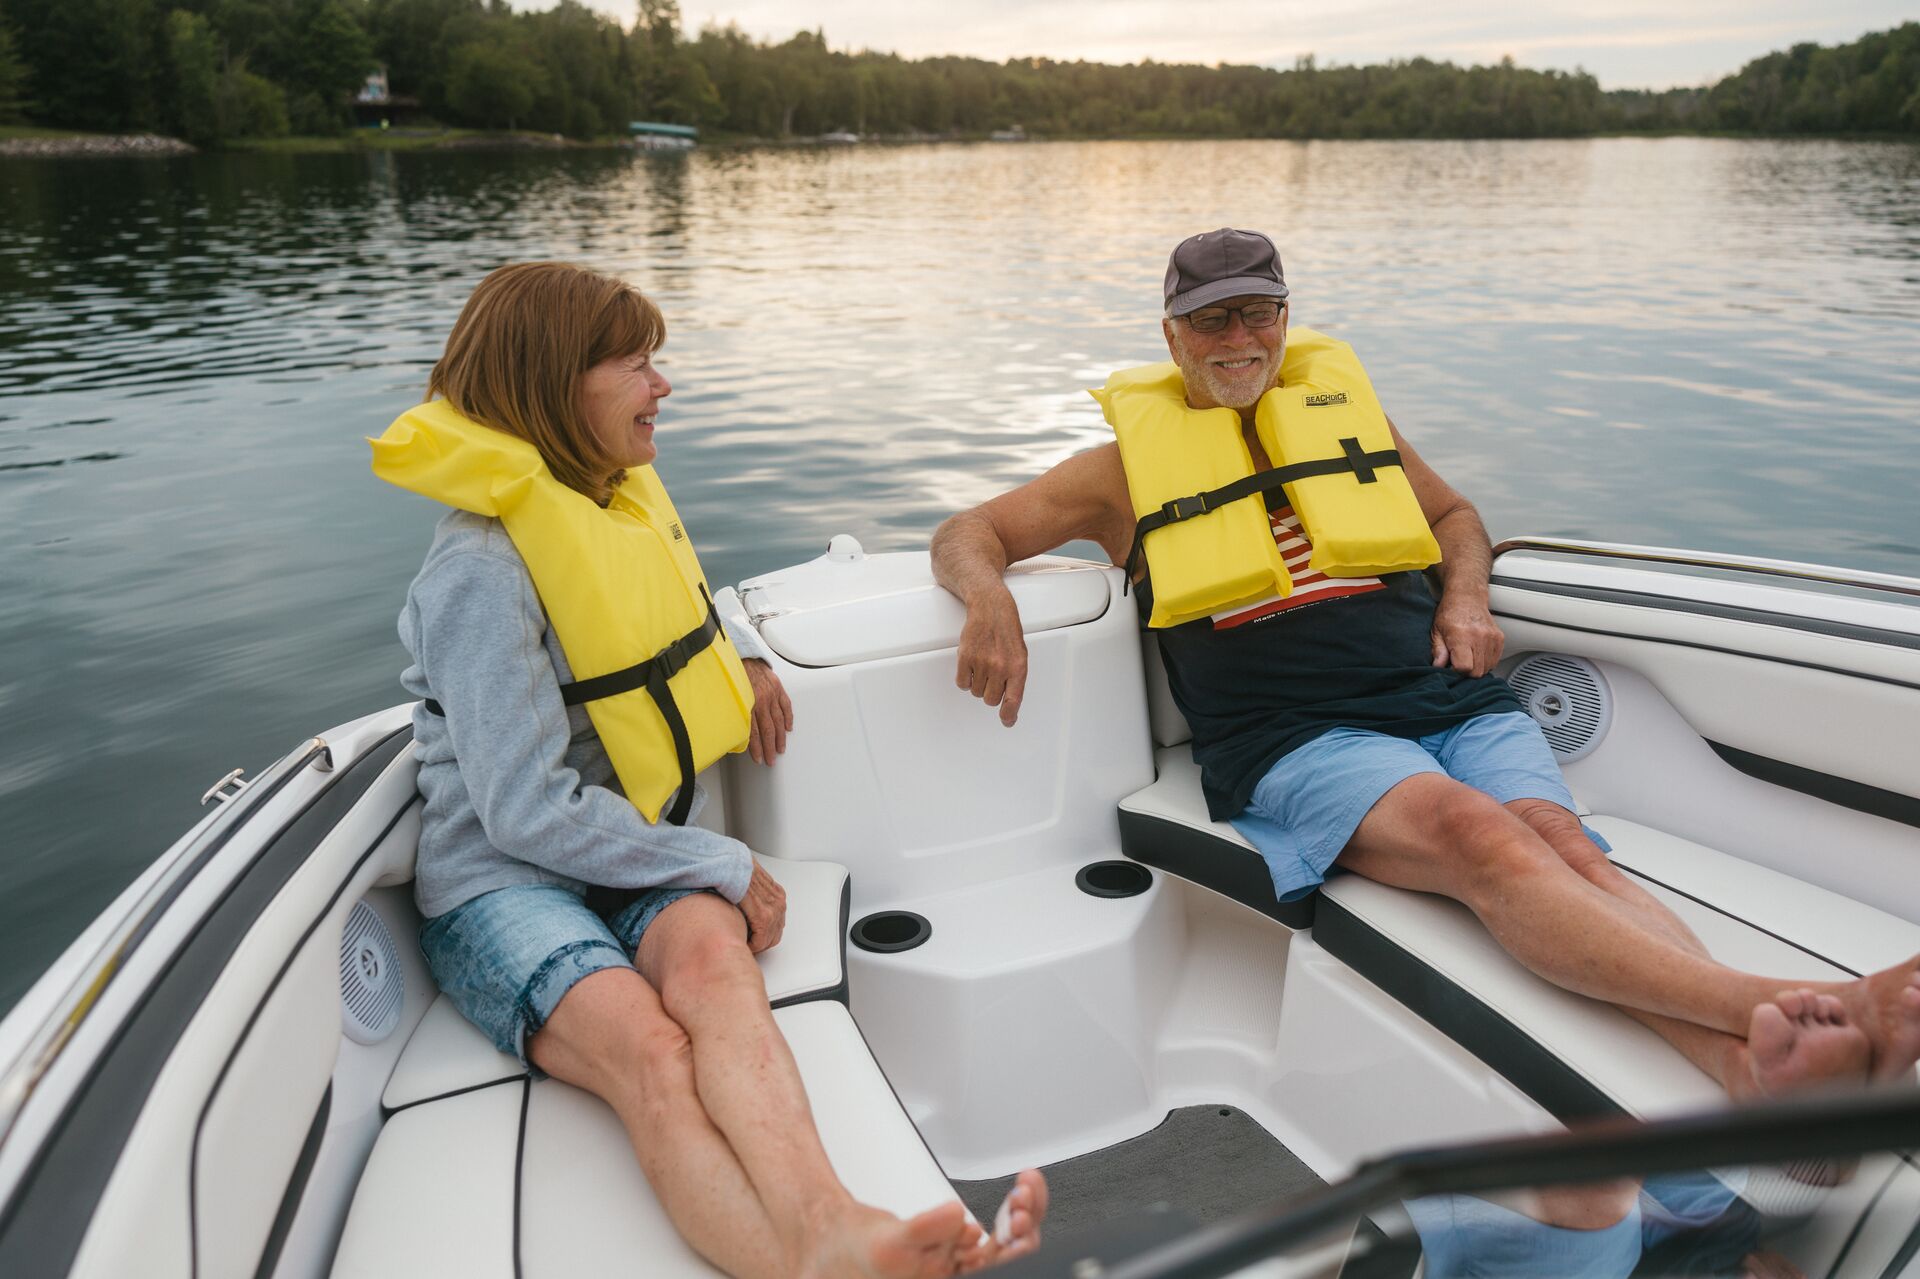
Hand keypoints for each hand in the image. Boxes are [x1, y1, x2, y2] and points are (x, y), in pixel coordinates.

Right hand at [737, 861, 785, 953]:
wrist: (732, 864)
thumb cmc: (737, 872)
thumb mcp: (752, 884)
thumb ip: (754, 897)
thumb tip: (747, 909)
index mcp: (777, 896)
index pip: (776, 925)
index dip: (764, 935)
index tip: (752, 938)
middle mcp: (779, 903)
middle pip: (775, 934)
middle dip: (761, 942)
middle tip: (748, 943)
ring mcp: (773, 910)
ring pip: (768, 939)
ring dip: (756, 944)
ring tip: (743, 943)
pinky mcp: (764, 916)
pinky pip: (760, 939)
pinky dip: (752, 944)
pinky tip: (742, 942)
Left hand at [742, 658, 792, 764]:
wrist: (743, 655)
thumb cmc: (734, 675)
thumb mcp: (729, 696)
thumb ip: (734, 712)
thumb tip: (732, 731)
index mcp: (748, 704)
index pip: (754, 732)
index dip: (757, 748)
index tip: (759, 758)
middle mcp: (762, 700)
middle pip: (768, 729)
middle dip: (770, 747)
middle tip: (772, 759)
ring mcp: (772, 695)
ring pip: (779, 721)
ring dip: (780, 737)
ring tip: (780, 748)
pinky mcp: (778, 688)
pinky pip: (786, 706)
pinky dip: (788, 718)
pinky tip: (788, 728)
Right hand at [955, 594, 1027, 726]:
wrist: (991, 609)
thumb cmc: (1007, 631)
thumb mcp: (1020, 655)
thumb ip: (1015, 679)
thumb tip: (1009, 703)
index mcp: (1017, 667)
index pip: (1013, 700)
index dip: (1009, 715)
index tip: (1007, 721)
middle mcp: (1000, 667)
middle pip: (990, 699)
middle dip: (991, 692)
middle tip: (993, 677)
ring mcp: (982, 663)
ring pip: (976, 692)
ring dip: (978, 684)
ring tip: (983, 666)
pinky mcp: (965, 658)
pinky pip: (962, 683)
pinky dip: (965, 679)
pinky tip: (972, 666)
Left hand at [1430, 594, 1505, 677]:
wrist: (1467, 597)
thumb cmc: (1450, 612)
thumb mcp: (1437, 631)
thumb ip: (1438, 651)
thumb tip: (1438, 666)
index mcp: (1462, 636)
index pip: (1465, 667)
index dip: (1456, 671)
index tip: (1451, 666)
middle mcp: (1479, 637)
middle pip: (1477, 672)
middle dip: (1467, 672)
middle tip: (1458, 662)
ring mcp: (1492, 638)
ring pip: (1487, 668)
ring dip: (1477, 667)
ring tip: (1467, 656)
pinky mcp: (1500, 639)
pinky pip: (1494, 661)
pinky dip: (1485, 662)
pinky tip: (1476, 653)